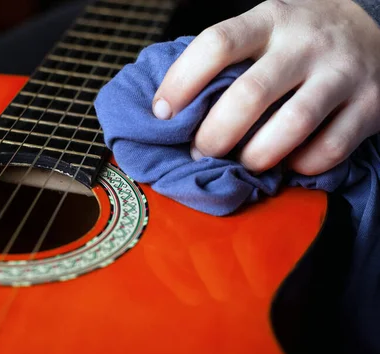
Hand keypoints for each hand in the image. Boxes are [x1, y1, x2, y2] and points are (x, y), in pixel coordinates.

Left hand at [152, 0, 379, 174]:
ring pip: (292, 125)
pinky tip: (288, 162)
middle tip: (199, 151)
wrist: (372, 28)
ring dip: (255, 156)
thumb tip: (170, 111)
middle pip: (250, 95)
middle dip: (214, 135)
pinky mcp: (371, 105)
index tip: (162, 113)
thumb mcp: (261, 31)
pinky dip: (300, 166)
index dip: (181, 82)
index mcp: (269, 20)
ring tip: (243, 162)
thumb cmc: (296, 40)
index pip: (217, 44)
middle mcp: (306, 43)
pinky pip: (329, 149)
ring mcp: (342, 73)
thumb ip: (225, 61)